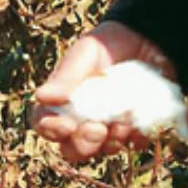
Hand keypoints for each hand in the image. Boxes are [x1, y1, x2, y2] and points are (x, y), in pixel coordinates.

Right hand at [31, 22, 176, 163]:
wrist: (146, 38)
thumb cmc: (108, 45)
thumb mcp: (85, 54)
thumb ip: (66, 76)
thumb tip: (41, 96)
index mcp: (62, 102)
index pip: (45, 124)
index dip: (51, 130)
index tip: (66, 126)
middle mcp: (82, 120)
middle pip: (73, 149)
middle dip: (83, 145)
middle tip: (97, 129)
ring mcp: (110, 128)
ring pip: (104, 150)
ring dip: (112, 141)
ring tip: (124, 121)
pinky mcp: (136, 129)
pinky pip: (134, 144)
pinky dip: (136, 137)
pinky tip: (139, 123)